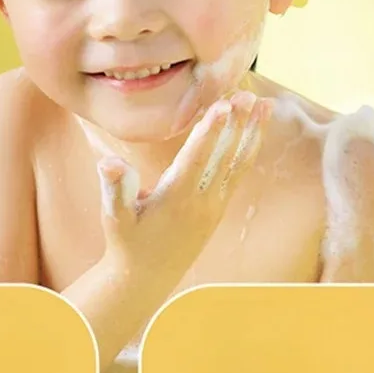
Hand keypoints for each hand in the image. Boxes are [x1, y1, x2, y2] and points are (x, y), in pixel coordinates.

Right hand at [97, 91, 271, 282]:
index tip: (224, 105)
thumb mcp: (114, 216)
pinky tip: (254, 130)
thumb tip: (108, 162)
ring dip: (252, 132)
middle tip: (249, 94)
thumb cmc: (127, 242)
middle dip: (238, 124)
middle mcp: (203, 202)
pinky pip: (238, 173)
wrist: (147, 278)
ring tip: (265, 104)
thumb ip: (115, 188)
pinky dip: (248, 148)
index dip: (211, 130)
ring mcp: (215, 205)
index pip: (198, 158)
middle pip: (225, 156)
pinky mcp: (219, 207)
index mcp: (177, 199)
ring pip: (239, 163)